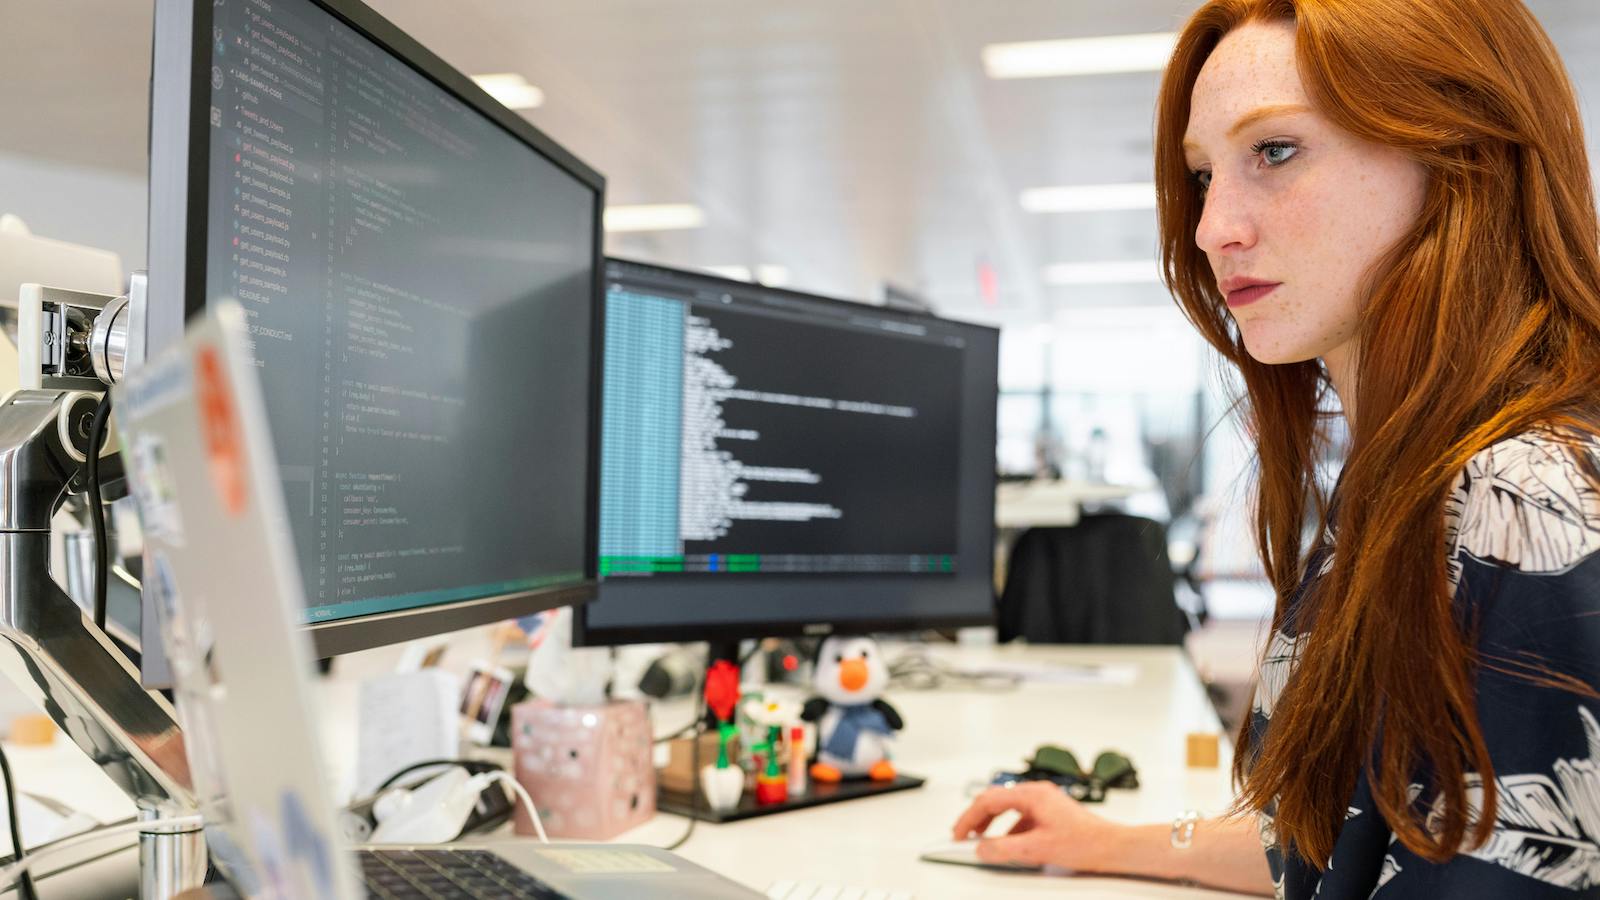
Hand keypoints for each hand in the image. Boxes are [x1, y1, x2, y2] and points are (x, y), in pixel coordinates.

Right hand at [950, 781, 1128, 870]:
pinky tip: (1010, 846)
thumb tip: (982, 848)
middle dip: (977, 819)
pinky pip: (1021, 817)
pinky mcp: (1050, 813)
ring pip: (1008, 808)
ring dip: (993, 825)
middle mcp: (1037, 793)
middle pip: (996, 800)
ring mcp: (1044, 802)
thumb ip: (1004, 848)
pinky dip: (1009, 830)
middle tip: (964, 836)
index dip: (968, 818)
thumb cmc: (1085, 842)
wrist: (1112, 847)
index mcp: (1031, 795)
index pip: (988, 800)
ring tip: (984, 842)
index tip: (958, 834)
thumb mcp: (1037, 849)